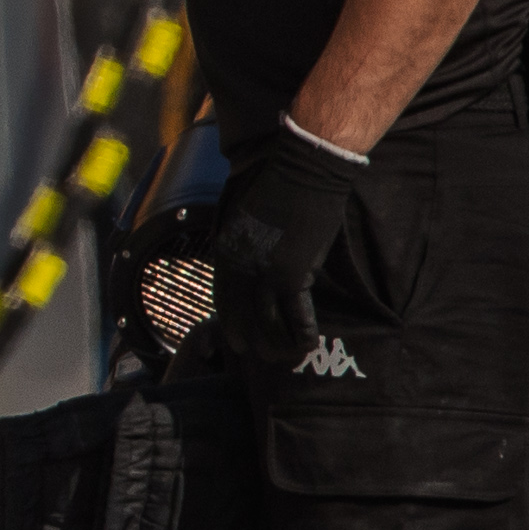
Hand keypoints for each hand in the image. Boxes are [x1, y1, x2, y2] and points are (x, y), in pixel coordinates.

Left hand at [214, 122, 361, 343]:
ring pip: (265, 322)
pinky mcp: (293, 275)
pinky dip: (301, 334)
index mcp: (225, 251)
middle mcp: (239, 267)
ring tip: (281, 358)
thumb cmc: (276, 184)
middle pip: (239, 315)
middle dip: (246, 339)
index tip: (234, 337)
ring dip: (273, 345)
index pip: (222, 297)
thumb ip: (241, 240)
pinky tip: (306, 346)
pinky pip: (296, 316)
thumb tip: (246, 257)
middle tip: (254, 355)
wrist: (302, 171)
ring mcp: (264, 273)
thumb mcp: (243, 213)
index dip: (229, 320)